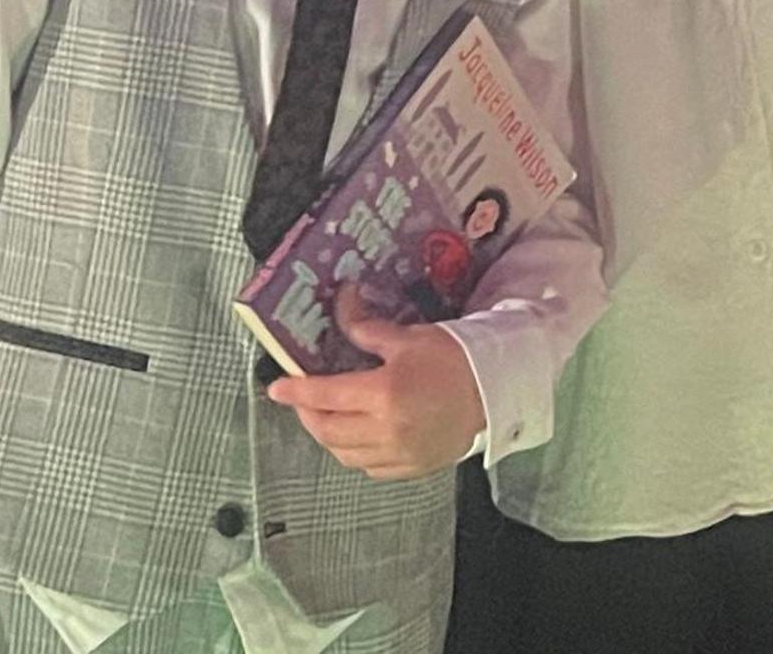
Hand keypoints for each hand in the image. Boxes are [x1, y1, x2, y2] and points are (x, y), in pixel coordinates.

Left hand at [265, 309, 485, 479]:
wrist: (496, 389)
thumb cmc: (454, 357)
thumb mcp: (407, 337)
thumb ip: (367, 329)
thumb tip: (342, 304)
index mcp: (383, 393)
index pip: (324, 395)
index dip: (296, 392)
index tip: (276, 388)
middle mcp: (386, 429)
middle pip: (328, 430)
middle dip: (307, 415)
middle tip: (301, 400)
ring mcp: (399, 453)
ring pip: (344, 453)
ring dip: (328, 436)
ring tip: (326, 418)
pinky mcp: (413, 467)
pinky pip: (370, 467)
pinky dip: (354, 453)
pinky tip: (356, 437)